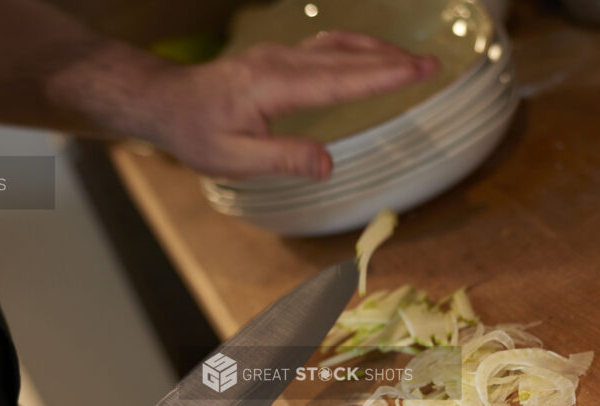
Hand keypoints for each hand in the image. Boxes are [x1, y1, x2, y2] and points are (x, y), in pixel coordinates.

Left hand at [52, 32, 437, 179]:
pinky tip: (371, 57)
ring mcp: (280, 56)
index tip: (416, 72)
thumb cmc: (196, 134)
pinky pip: (326, 48)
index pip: (339, 81)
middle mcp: (280, 63)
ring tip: (412, 61)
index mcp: (273, 87)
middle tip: (432, 65)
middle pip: (346, 58)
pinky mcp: (279, 58)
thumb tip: (327, 165)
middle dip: (392, 60)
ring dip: (377, 51)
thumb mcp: (233, 158)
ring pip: (338, 47)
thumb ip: (282, 159)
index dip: (381, 77)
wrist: (167, 102)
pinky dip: (356, 51)